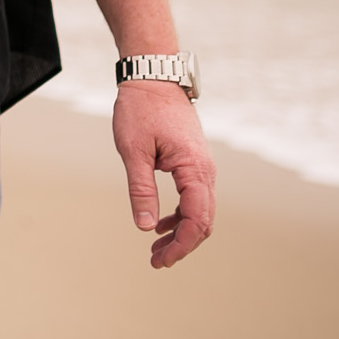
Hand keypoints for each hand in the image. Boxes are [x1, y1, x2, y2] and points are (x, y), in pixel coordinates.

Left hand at [113, 80, 215, 267]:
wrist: (152, 77)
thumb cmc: (140, 109)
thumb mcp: (133, 151)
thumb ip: (141, 189)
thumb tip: (144, 226)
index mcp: (195, 169)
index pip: (197, 220)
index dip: (181, 245)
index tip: (161, 260)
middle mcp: (206, 171)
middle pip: (203, 221)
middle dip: (182, 245)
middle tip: (156, 261)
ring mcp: (202, 167)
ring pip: (200, 211)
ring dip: (180, 232)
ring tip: (155, 250)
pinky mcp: (193, 162)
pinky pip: (193, 197)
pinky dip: (179, 214)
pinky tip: (158, 224)